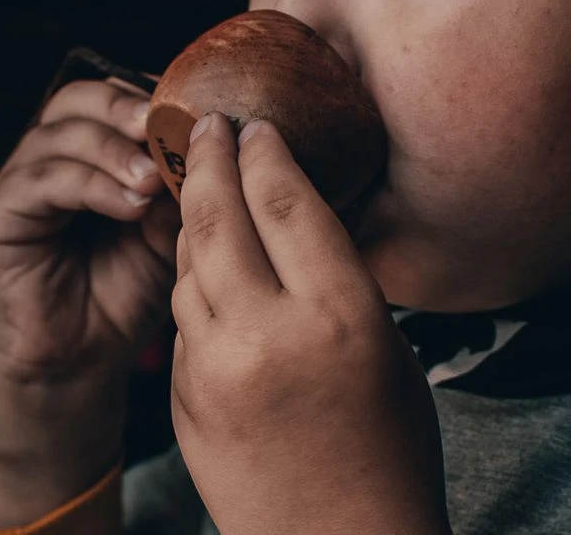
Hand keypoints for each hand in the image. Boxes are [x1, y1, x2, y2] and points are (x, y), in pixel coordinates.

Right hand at [0, 78, 179, 527]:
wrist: (86, 355)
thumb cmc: (133, 288)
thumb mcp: (173, 229)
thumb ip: (184, 186)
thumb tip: (213, 144)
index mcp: (104, 150)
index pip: (122, 95)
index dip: (160, 95)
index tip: (200, 110)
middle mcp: (62, 154)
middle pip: (85, 97)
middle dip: (130, 108)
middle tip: (167, 128)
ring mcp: (29, 179)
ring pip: (63, 131)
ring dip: (115, 148)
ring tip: (153, 178)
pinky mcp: (5, 213)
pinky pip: (44, 180)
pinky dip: (92, 184)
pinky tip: (129, 206)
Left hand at [171, 112, 449, 534]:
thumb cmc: (389, 445)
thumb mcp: (386, 344)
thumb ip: (334, 280)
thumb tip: (294, 224)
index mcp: (339, 312)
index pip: (287, 200)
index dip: (267, 150)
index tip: (257, 124)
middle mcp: (270, 331)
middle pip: (222, 214)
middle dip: (210, 157)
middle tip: (206, 124)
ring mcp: (216, 367)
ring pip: (188, 259)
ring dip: (194, 213)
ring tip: (202, 183)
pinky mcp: (183, 396)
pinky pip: (181, 312)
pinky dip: (192, 274)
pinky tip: (205, 260)